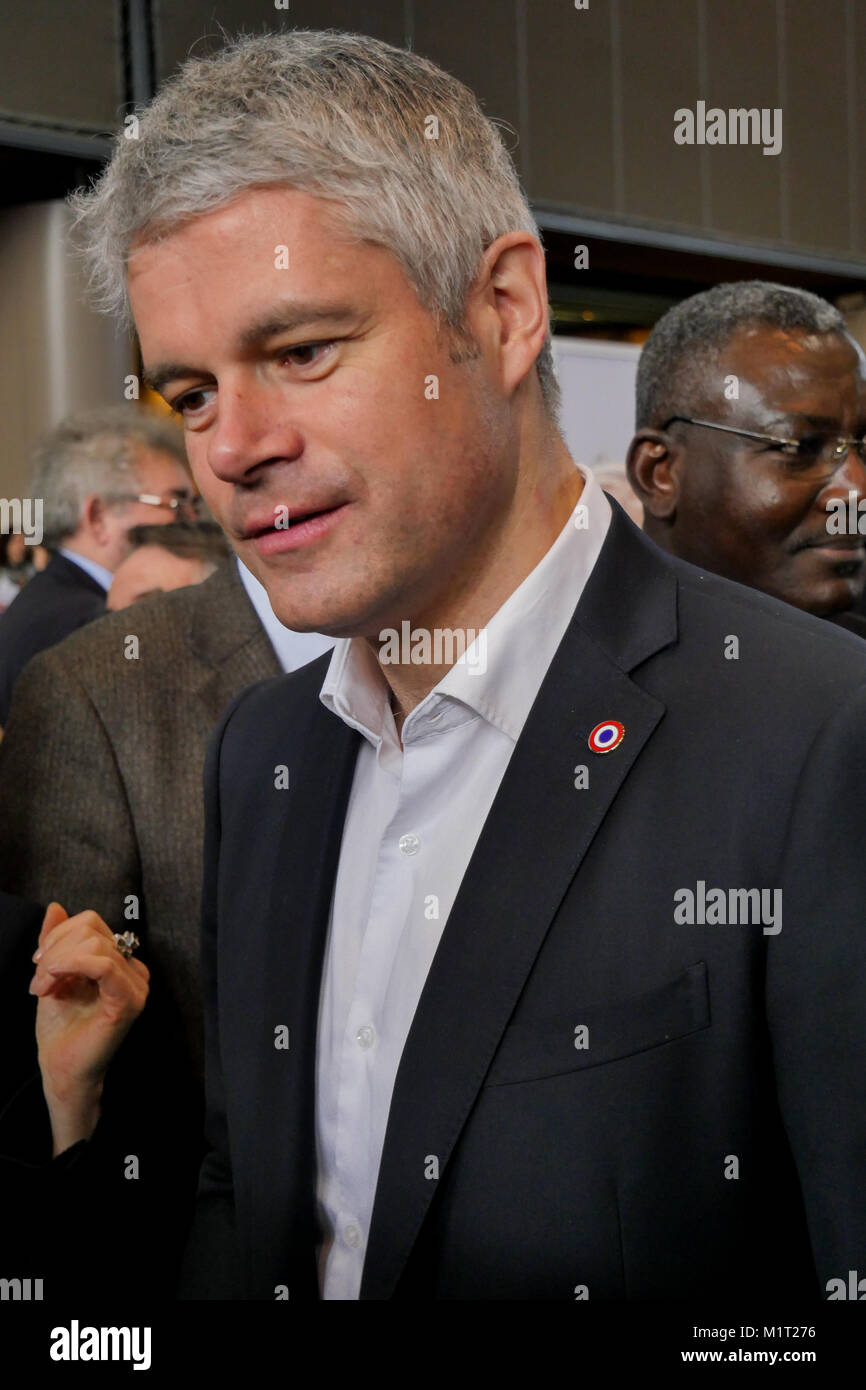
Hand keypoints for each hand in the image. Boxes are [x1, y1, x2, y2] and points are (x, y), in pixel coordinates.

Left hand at [29, 903, 149, 1153]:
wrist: (61, 1070)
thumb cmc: (60, 1029)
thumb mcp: (52, 974)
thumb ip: (56, 941)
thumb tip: (55, 907)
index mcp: (118, 961)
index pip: (92, 922)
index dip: (59, 936)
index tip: (39, 965)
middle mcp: (133, 969)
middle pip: (92, 929)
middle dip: (54, 951)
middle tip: (38, 982)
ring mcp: (135, 984)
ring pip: (93, 944)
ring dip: (56, 963)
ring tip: (43, 989)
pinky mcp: (129, 1001)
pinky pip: (103, 965)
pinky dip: (72, 964)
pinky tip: (55, 979)